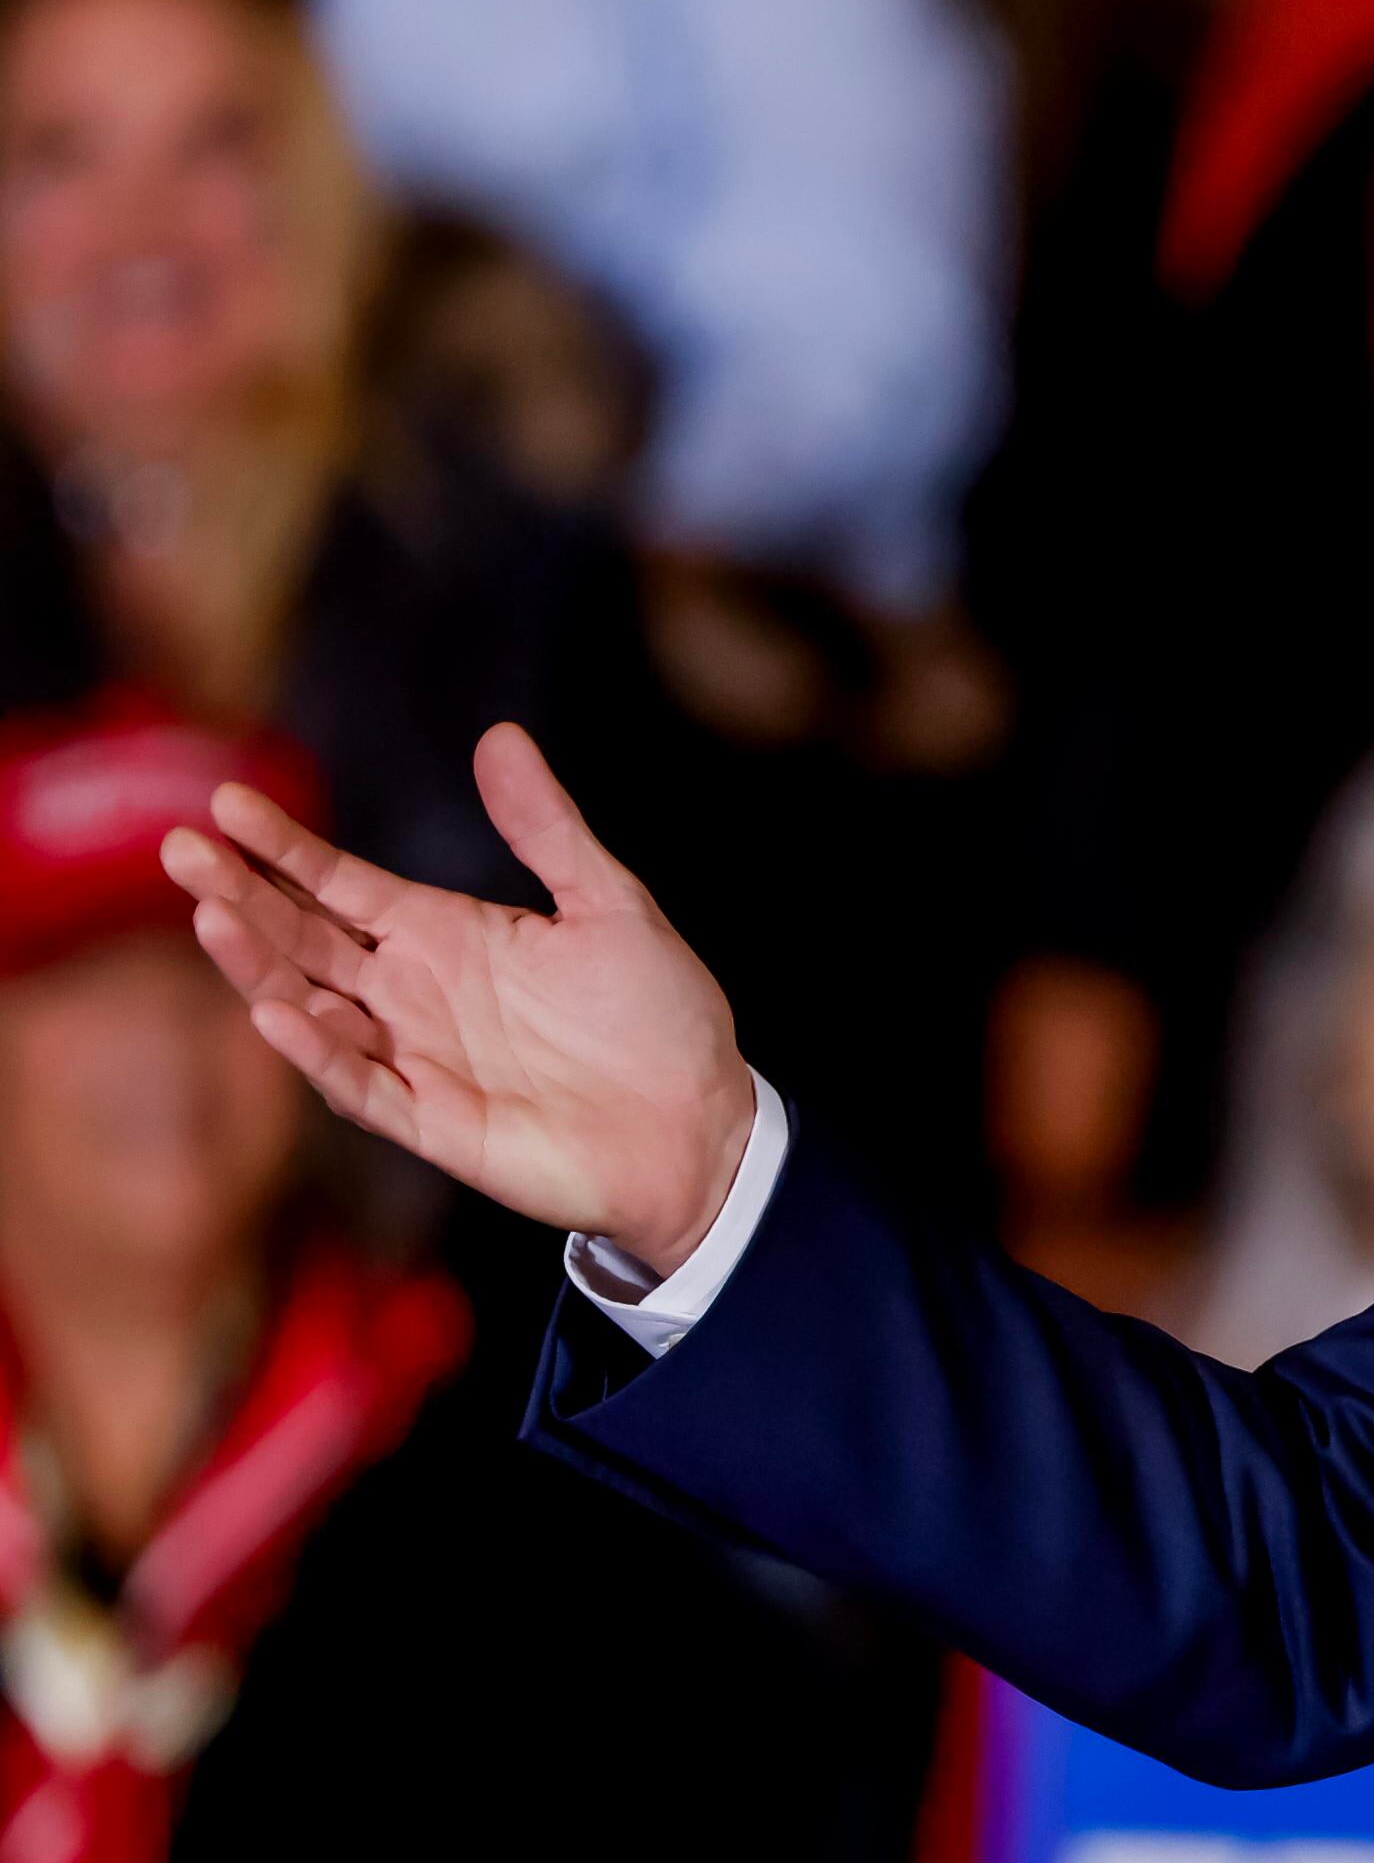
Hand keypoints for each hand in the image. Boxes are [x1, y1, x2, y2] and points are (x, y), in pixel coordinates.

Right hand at [164, 724, 757, 1275]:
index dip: (283, 848)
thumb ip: (547, 829)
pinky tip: (277, 1010)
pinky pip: (358, 1085)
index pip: (339, 884)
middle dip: (243, 894)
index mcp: (446, 935)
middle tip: (181, 848)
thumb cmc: (660, 1017)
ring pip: (312, 1007)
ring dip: (259, 965)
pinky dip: (316, 1052)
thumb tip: (500, 736)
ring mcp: (415, 1057)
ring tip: (212, 916)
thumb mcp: (610, 905)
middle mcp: (413, 993)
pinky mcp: (432, 1121)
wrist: (704, 1126)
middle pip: (305, 936)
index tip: (226, 803)